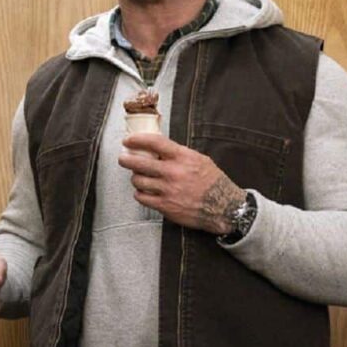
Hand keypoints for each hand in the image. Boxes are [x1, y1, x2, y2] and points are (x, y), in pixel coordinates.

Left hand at [119, 133, 244, 234]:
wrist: (224, 207)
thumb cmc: (213, 182)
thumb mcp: (199, 160)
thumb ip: (179, 154)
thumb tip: (158, 149)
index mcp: (182, 157)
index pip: (154, 143)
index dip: (137, 140)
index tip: (128, 140)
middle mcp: (173, 172)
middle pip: (139, 163)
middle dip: (126, 159)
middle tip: (123, 158)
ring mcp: (168, 190)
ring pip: (138, 181)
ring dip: (135, 178)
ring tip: (138, 177)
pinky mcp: (165, 206)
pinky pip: (142, 198)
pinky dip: (140, 194)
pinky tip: (144, 192)